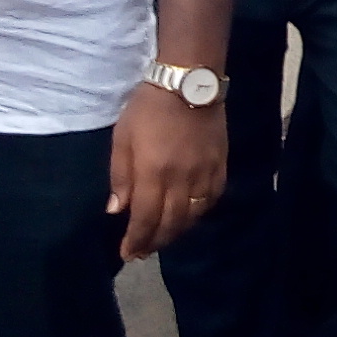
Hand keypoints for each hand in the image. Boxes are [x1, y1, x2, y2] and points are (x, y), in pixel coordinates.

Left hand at [107, 81, 225, 259]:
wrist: (188, 82)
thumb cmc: (148, 108)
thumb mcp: (122, 138)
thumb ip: (120, 176)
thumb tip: (116, 209)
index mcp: (153, 174)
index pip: (144, 219)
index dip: (136, 241)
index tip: (128, 254)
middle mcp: (181, 180)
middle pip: (170, 224)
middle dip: (154, 242)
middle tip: (143, 251)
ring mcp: (204, 175)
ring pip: (192, 217)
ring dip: (176, 232)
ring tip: (163, 238)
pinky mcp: (219, 167)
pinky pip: (212, 200)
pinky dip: (199, 214)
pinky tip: (189, 216)